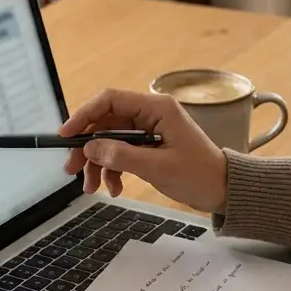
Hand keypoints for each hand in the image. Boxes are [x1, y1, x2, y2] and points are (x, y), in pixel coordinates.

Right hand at [60, 89, 228, 212]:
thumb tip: (91, 148)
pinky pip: (121, 153)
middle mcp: (150, 114)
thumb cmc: (200, 175)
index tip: (66, 135)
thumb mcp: (158, 167)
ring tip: (92, 188)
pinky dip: (113, 170)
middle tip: (72, 168)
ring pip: (110, 141)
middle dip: (87, 147)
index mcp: (156, 108)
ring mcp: (149, 130)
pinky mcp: (149, 147)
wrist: (224, 190)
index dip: (84, 115)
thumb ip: (122, 156)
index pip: (110, 100)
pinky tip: (114, 188)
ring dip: (98, 164)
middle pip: (105, 123)